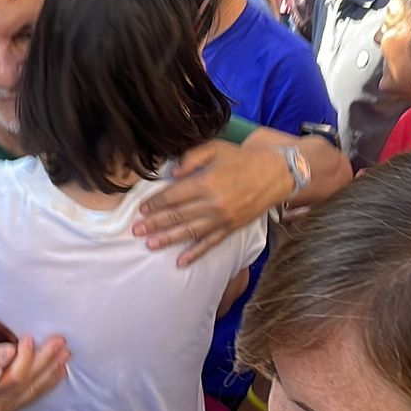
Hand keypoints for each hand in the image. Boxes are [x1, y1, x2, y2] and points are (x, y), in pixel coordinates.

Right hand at [0, 335, 69, 410]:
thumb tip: (10, 352)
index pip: (7, 375)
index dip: (22, 358)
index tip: (30, 338)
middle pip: (23, 381)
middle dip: (43, 360)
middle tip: (58, 341)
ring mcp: (5, 409)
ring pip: (33, 388)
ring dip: (51, 370)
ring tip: (65, 353)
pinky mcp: (14, 408)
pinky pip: (35, 395)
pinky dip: (50, 381)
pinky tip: (60, 369)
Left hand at [136, 139, 281, 265]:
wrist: (274, 173)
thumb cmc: (242, 158)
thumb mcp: (215, 148)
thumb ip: (191, 159)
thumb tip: (172, 174)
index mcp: (205, 183)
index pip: (172, 196)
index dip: (155, 203)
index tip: (142, 209)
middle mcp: (211, 204)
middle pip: (176, 216)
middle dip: (154, 223)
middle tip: (135, 230)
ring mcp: (222, 219)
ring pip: (189, 232)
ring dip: (167, 239)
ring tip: (149, 245)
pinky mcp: (231, 229)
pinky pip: (210, 244)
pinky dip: (195, 254)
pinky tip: (181, 262)